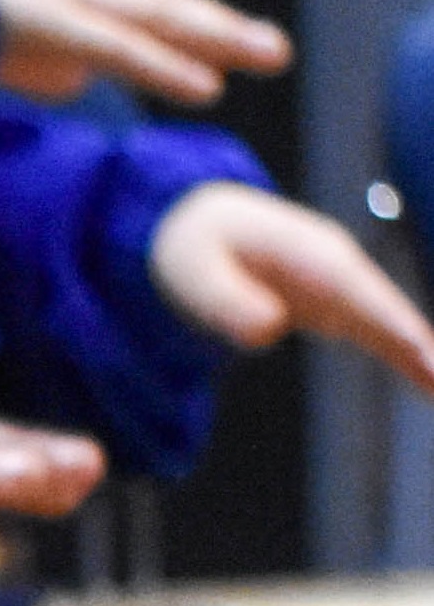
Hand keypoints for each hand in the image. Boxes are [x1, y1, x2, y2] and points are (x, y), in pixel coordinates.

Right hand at [0, 0, 288, 107]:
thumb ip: (39, 62)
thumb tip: (79, 82)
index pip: (136, 7)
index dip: (183, 29)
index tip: (226, 48)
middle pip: (161, 3)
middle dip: (219, 27)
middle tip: (275, 50)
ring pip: (154, 17)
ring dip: (214, 38)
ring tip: (265, 57)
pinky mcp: (47, 18)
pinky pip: (117, 46)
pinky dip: (163, 66)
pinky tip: (205, 85)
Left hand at [151, 183, 433, 396]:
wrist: (199, 225)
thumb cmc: (194, 250)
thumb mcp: (194, 276)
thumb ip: (227, 303)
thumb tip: (269, 330)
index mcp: (308, 254)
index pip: (358, 293)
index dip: (393, 324)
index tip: (424, 354)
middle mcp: (336, 266)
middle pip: (386, 308)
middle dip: (419, 343)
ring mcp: (339, 283)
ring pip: (387, 321)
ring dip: (420, 354)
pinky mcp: (332, 303)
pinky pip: (374, 330)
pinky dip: (402, 352)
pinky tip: (427, 380)